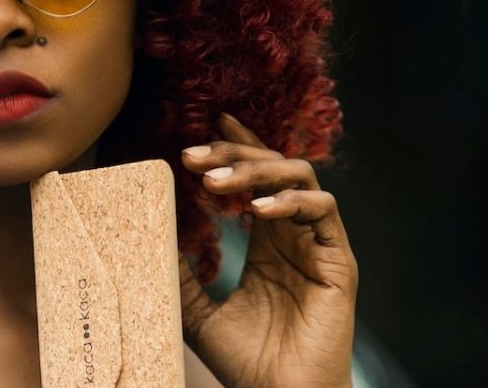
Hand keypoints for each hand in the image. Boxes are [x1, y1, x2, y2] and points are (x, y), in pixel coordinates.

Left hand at [178, 113, 357, 387]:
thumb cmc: (246, 363)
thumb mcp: (196, 310)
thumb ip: (180, 272)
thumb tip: (149, 232)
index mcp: (267, 241)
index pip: (257, 177)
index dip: (238, 146)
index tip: (210, 123)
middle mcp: (294, 235)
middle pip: (273, 167)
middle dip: (232, 154)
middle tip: (192, 156)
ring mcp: (318, 244)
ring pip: (298, 176)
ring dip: (254, 171)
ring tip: (214, 182)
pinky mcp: (338, 261)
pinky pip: (323, 210)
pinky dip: (289, 200)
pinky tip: (256, 210)